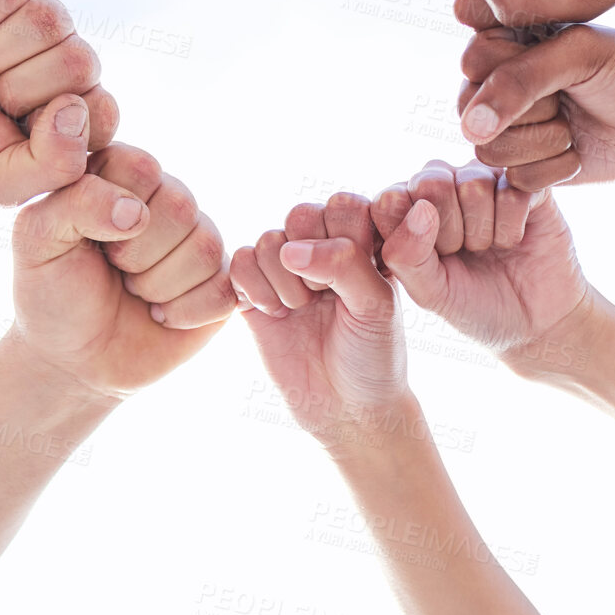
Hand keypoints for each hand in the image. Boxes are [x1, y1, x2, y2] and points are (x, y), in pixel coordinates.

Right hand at [0, 0, 126, 205]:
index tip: (11, 127)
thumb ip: (54, 166)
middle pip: (79, 61)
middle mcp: (68, 61)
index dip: (52, 121)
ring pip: (50, 20)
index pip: (102, 110)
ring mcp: (42, 18)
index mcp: (77, 112)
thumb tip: (76, 107)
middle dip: (18, 86)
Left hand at [12, 143, 234, 399]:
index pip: (141, 167)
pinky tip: (161, 315)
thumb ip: (74, 203)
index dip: (112, 211)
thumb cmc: (52, 292)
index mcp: (121, 172)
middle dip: (136, 255)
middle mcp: (166, 197)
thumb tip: (135, 212)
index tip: (88, 239)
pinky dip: (185, 313)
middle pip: (180, 205)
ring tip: (134, 291)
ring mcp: (199, 239)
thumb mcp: (37, 240)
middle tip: (114, 270)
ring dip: (158, 286)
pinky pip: (226, 287)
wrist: (73, 359)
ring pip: (206, 248)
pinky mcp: (221, 281)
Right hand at [231, 192, 409, 444]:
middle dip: (312, 259)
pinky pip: (238, 264)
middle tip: (325, 297)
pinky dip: (254, 289)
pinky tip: (273, 315)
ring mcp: (285, 269)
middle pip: (300, 214)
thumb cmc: (373, 355)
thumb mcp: (376, 307)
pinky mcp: (252, 291)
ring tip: (300, 310)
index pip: (344, 205)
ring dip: (284, 281)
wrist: (346, 409)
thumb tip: (289, 248)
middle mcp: (322, 247)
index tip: (358, 284)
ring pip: (268, 240)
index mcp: (362, 242)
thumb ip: (346, 263)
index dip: (345, 240)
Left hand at [370, 162, 586, 356]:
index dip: (413, 237)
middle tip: (464, 253)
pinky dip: (513, 227)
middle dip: (450, 231)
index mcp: (408, 205)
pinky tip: (514, 240)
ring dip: (484, 231)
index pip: (390, 199)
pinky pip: (512, 189)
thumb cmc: (473, 305)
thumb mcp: (430, 293)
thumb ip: (406, 256)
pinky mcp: (524, 182)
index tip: (431, 264)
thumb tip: (420, 208)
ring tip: (489, 248)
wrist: (533, 322)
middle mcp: (442, 182)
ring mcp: (483, 177)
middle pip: (431, 182)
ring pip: (473, 183)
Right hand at [458, 24, 614, 186]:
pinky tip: (579, 152)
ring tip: (573, 126)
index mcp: (509, 42)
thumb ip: (519, 80)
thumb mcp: (578, 56)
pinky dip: (555, 170)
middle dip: (531, 112)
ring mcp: (514, 128)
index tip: (559, 65)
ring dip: (542, 143)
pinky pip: (515, 179)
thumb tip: (469, 128)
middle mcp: (501, 85)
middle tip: (569, 99)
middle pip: (473, 112)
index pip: (474, 63)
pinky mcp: (530, 166)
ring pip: (489, 151)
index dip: (515, 75)